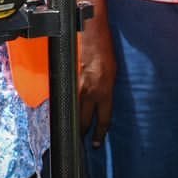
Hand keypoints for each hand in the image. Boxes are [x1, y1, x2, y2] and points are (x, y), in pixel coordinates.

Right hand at [78, 14, 115, 147]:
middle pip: (83, 122)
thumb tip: (102, 103)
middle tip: (81, 143)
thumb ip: (106, 91)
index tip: (96, 144)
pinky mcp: (67, 80)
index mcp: (105, 91)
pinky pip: (66, 100)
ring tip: (72, 133)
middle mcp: (90, 92)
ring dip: (73, 123)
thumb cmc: (105, 51)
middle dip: (82, 135)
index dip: (100, 135)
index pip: (103, 120)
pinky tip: (64, 113)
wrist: (91, 33)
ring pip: (72, 113)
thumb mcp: (113, 74)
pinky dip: (66, 108)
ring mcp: (76, 87)